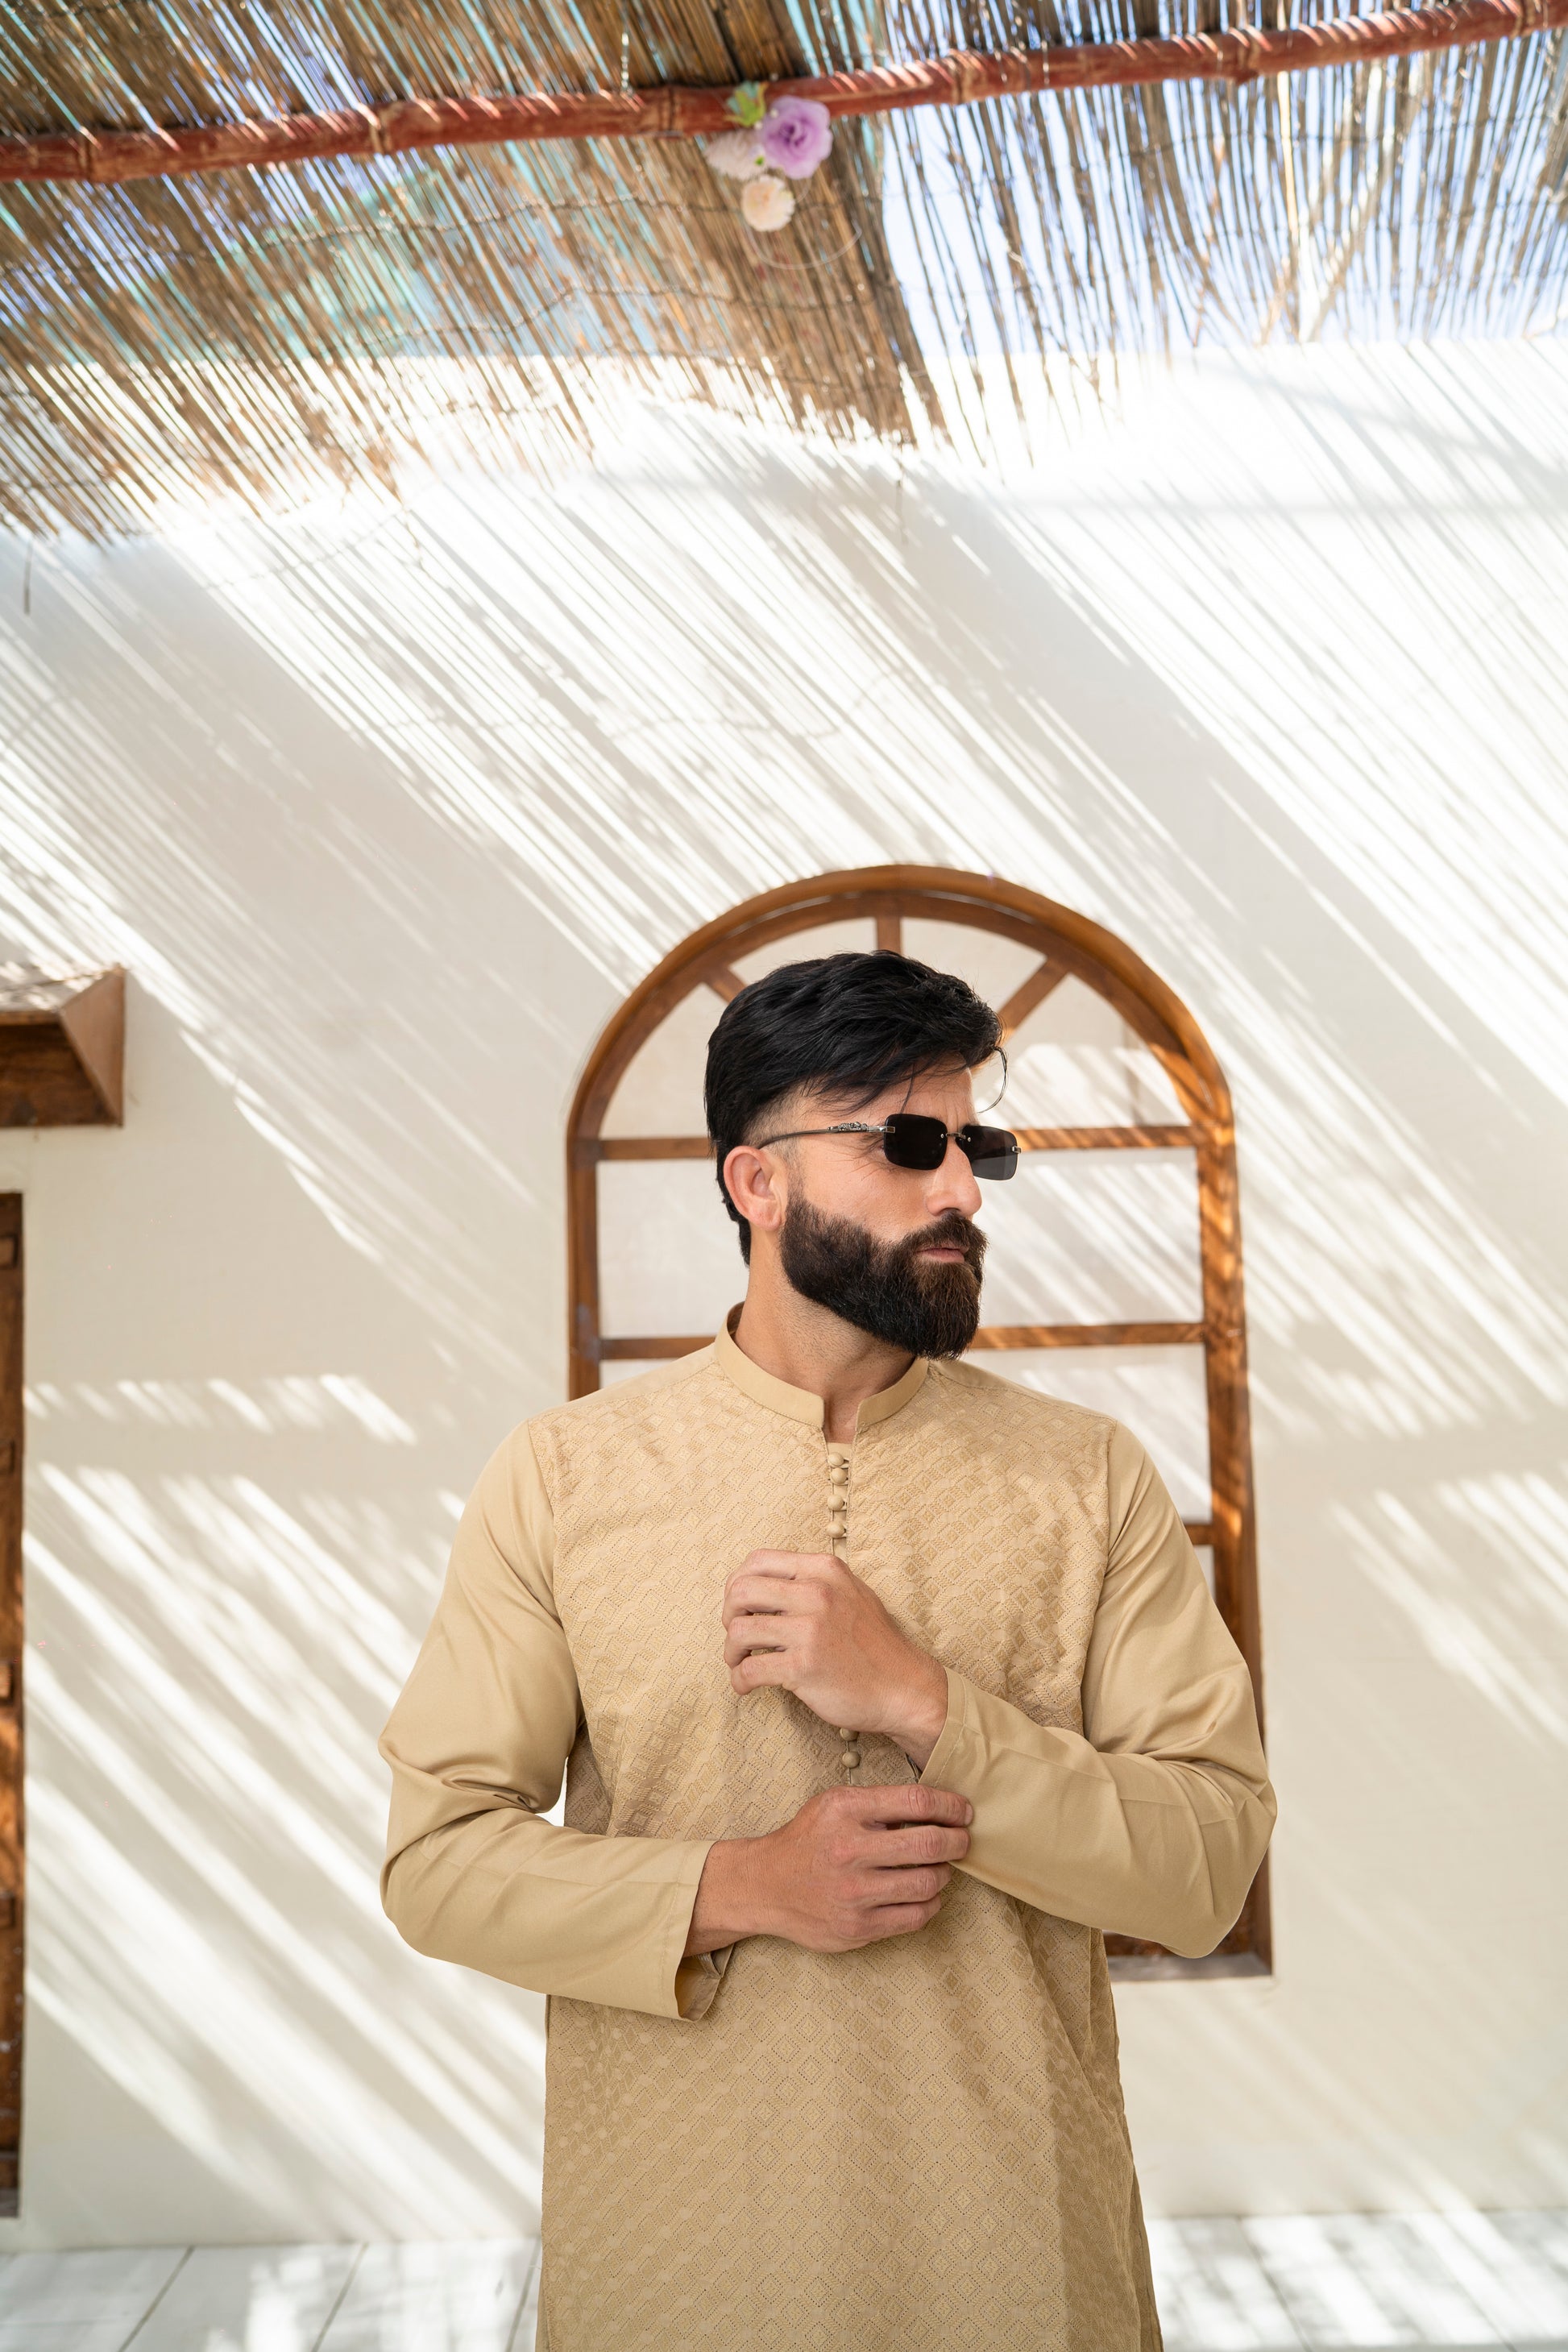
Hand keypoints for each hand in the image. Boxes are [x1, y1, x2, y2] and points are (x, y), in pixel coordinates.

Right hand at [685, 1784, 971, 1956]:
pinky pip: (914, 1917)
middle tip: (963, 1840)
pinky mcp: (857, 1927)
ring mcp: (853, 1893)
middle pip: (929, 1845)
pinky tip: (926, 1894)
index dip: (950, 1806)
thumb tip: (937, 1807)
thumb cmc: (808, 1840)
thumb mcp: (834, 1804)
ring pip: (927, 1883)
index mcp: (845, 1810)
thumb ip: (879, 1803)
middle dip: (957, 1842)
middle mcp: (849, 1850)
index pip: (916, 1802)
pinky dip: (930, 1904)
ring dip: (944, 1874)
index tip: (964, 1812)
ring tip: (940, 1868)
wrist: (766, 1885)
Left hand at [722, 1550, 948, 1765]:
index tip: (740, 1606)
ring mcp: (810, 1631)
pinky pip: (750, 1670)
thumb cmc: (874, 1643)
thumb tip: (763, 1584)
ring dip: (730, 1651)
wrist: (905, 1687)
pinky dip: (739, 1680)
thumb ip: (813, 1582)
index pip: (757, 1560)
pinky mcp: (804, 1668)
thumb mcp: (851, 1593)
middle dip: (728, 1616)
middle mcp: (817, 1594)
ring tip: (739, 1662)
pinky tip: (746, 1686)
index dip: (737, 1583)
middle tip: (737, 1636)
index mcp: (824, 1570)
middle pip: (741, 1592)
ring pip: (740, 1631)